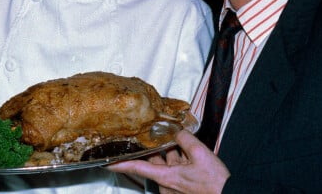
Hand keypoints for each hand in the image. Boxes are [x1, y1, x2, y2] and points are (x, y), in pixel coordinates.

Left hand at [107, 130, 229, 193]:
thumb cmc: (215, 183)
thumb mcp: (200, 154)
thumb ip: (184, 139)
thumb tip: (177, 132)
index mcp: (166, 177)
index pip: (137, 167)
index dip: (120, 163)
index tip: (106, 162)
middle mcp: (166, 185)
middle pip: (154, 162)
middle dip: (155, 148)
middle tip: (152, 134)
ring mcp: (173, 188)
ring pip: (166, 165)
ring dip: (171, 153)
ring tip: (177, 140)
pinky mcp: (181, 189)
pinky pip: (175, 170)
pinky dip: (179, 160)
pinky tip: (188, 153)